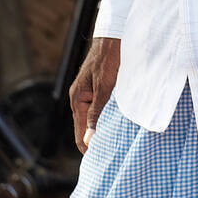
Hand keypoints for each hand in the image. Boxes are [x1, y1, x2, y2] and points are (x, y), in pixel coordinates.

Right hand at [69, 37, 120, 153]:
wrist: (116, 34)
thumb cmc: (111, 57)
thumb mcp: (105, 87)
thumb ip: (97, 113)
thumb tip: (89, 141)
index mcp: (78, 99)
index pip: (81, 134)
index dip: (90, 149)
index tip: (103, 162)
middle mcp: (80, 98)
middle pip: (87, 129)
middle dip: (97, 141)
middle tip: (114, 156)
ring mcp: (89, 93)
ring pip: (95, 119)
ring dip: (104, 129)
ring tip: (118, 144)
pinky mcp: (99, 88)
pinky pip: (101, 109)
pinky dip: (108, 118)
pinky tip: (120, 124)